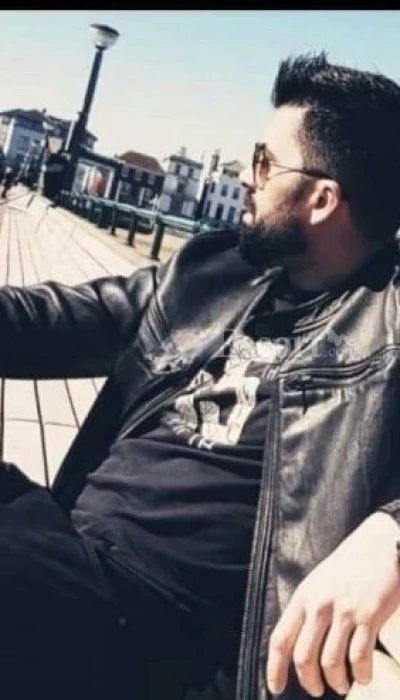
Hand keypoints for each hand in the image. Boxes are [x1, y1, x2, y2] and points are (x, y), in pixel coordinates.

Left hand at [266, 512, 399, 696]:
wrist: (379, 545)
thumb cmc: (348, 566)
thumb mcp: (318, 583)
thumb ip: (308, 610)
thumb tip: (299, 645)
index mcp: (303, 597)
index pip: (280, 639)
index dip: (274, 669)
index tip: (276, 688)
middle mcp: (319, 605)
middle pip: (304, 657)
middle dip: (309, 682)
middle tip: (316, 690)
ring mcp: (344, 611)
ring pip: (331, 661)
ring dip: (336, 681)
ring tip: (342, 685)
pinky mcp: (369, 615)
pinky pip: (360, 656)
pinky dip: (362, 674)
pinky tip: (364, 676)